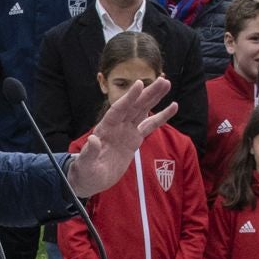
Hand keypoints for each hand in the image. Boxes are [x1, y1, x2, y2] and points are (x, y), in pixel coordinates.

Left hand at [61, 77, 177, 198]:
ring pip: (143, 110)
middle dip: (148, 93)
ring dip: (154, 97)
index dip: (129, 97)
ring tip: (166, 83)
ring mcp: (127, 130)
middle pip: (134, 106)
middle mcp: (117, 125)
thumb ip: (90, 152)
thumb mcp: (85, 165)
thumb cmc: (85, 171)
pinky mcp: (135, 139)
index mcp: (105, 128)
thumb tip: (93, 139)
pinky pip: (150, 125)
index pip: (118, 109)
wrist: (90, 178)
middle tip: (162, 80)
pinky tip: (173, 107)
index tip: (139, 84)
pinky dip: (161, 116)